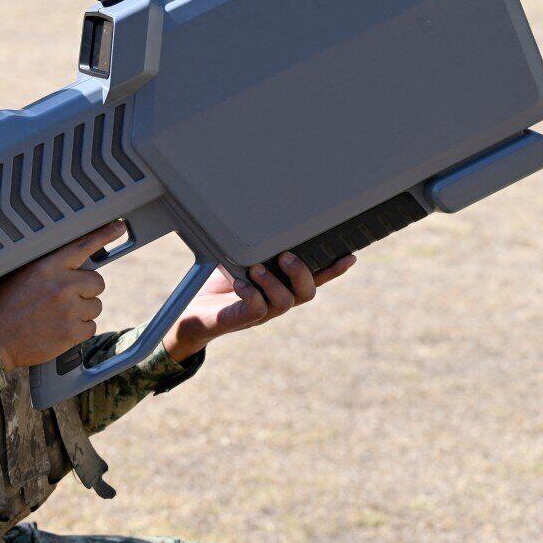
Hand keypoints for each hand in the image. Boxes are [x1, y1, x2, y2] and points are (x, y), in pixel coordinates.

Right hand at [0, 221, 123, 371]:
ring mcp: (68, 310)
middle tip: (65, 299)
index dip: (104, 234)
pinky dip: (78, 331)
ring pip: (95, 306)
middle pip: (97, 281)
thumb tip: (71, 262)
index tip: (119, 226)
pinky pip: (90, 328)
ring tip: (57, 316)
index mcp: (47, 266)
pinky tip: (58, 330)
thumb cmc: (3, 306)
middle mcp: (61, 285)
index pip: (82, 245)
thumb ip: (48, 266)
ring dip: (82, 312)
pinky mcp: (71, 333)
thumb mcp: (19, 274)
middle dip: (86, 290)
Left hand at [162, 252, 356, 362]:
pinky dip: (251, 294)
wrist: (192, 317)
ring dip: (273, 282)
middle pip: (306, 293)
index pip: (314, 280)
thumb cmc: (218, 287)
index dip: (332, 270)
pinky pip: (254, 311)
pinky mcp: (238, 321)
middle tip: (285, 256)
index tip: (350, 255)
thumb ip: (258, 249)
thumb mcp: (240, 261)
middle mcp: (275, 303)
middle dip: (302, 273)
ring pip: (284, 303)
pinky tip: (239, 282)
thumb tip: (269, 221)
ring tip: (256, 268)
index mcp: (280, 287)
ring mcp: (259, 315)